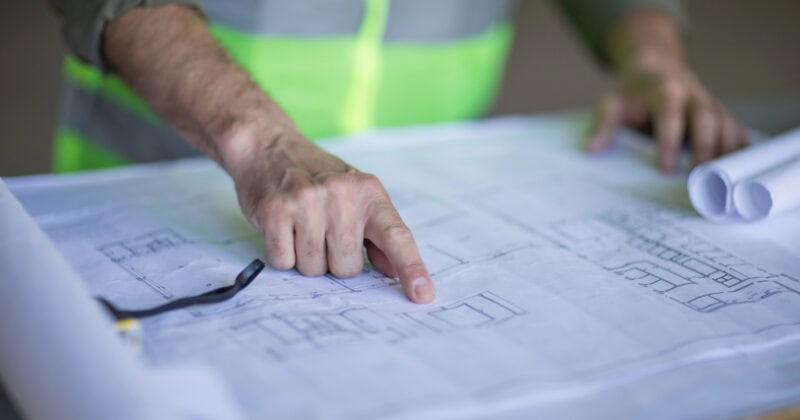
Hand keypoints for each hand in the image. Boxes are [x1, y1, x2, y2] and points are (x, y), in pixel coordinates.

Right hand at [223, 129, 435, 303]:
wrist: (269, 147)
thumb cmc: (317, 177)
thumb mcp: (356, 196)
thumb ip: (377, 233)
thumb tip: (393, 271)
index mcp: (369, 193)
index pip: (397, 236)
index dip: (411, 268)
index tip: (423, 294)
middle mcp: (342, 195)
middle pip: (347, 268)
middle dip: (334, 260)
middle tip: (322, 230)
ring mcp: (307, 202)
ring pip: (315, 269)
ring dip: (307, 258)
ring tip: (301, 227)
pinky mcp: (275, 212)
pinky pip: (285, 262)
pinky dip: (282, 253)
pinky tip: (283, 228)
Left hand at [586, 12, 746, 171]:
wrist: (658, 71)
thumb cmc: (634, 95)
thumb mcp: (613, 103)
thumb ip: (603, 124)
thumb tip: (590, 150)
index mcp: (666, 90)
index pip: (669, 113)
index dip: (669, 140)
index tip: (666, 168)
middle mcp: (694, 96)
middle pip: (706, 117)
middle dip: (705, 146)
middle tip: (701, 176)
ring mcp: (712, 105)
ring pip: (727, 124)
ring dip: (728, 152)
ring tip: (724, 182)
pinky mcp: (723, 117)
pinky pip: (738, 132)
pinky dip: (741, 152)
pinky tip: (741, 175)